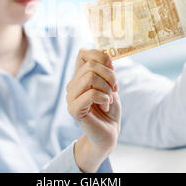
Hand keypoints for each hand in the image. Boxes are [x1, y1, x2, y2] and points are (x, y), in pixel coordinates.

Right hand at [66, 48, 120, 171]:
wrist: (109, 133)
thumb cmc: (109, 108)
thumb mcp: (110, 84)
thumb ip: (105, 70)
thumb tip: (107, 56)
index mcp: (80, 76)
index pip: (83, 52)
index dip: (100, 56)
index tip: (112, 68)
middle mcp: (73, 84)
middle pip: (90, 65)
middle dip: (109, 76)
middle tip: (114, 89)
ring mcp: (71, 97)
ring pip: (90, 77)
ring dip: (106, 88)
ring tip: (109, 99)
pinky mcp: (73, 109)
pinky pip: (91, 94)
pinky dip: (104, 98)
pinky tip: (105, 105)